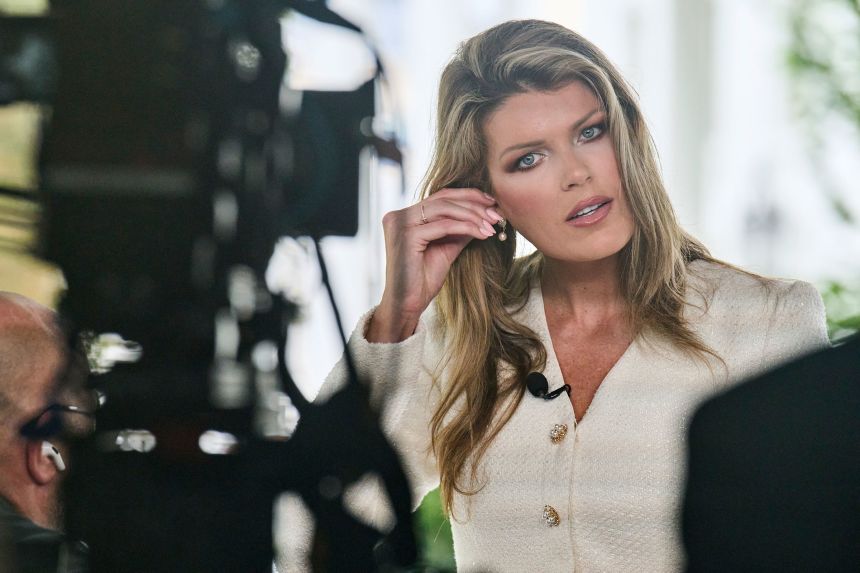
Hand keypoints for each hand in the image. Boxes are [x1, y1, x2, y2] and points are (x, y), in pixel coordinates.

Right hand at [367, 188, 502, 341]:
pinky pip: (443, 226)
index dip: (468, 196)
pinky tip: (483, 234)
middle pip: (444, 199)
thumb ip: (459, 228)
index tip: (492, 202)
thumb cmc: (423, 279)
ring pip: (445, 209)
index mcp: (404, 215)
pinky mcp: (406, 236)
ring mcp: (400, 224)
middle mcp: (398, 215)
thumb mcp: (446, 247)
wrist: (408, 304)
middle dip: (474, 206)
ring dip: (473, 216)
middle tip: (497, 214)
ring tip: (492, 225)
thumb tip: (485, 213)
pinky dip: (466, 227)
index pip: (441, 196)